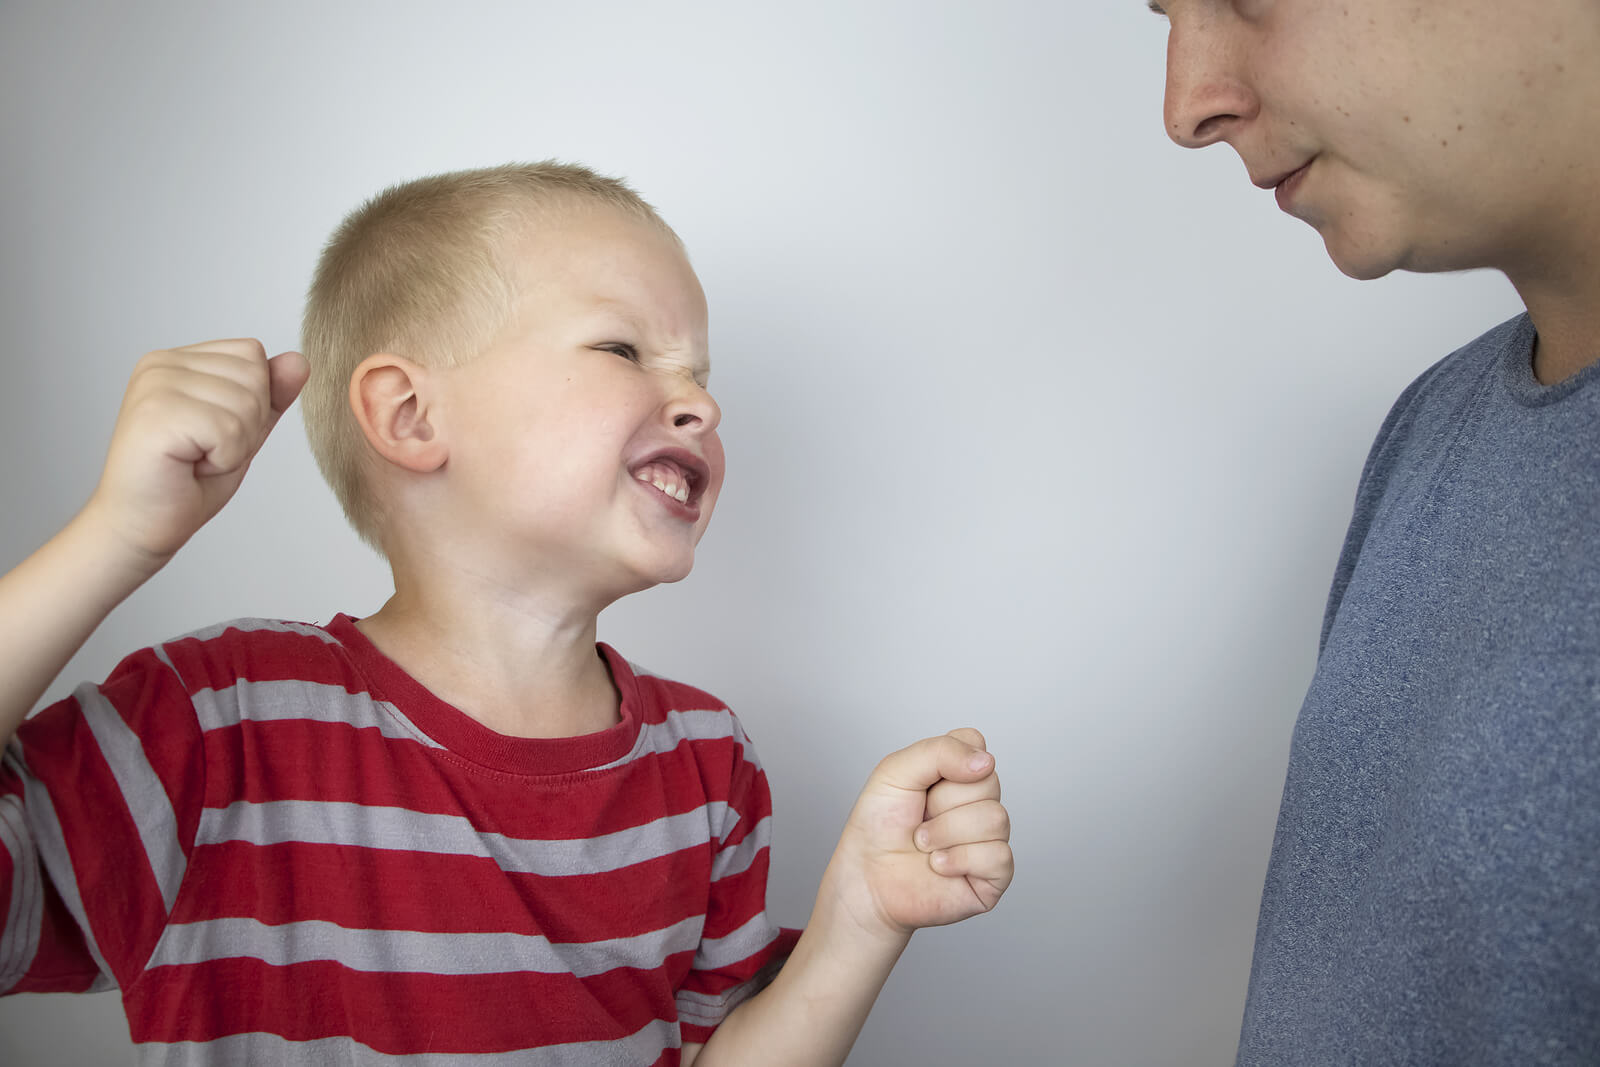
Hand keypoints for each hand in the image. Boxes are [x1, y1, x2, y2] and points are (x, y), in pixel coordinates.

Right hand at [83, 339, 308, 567]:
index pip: (251, 353)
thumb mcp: (243, 432)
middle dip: (247, 425)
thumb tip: (299, 360)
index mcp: (177, 361)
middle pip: (254, 375)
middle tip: (204, 451)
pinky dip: (223, 459)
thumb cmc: (186, 482)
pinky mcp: (156, 413)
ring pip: (247, 403)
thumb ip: (270, 395)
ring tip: (195, 458)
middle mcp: (161, 364)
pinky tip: (189, 466)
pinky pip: (230, 429)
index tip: (213, 433)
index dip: (253, 404)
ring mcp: (155, 385)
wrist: (142, 526)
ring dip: (234, 446)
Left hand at [825, 728, 1012, 942]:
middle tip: (920, 818)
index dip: (948, 762)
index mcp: (958, 773)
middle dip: (942, 802)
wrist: (866, 878)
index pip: (976, 744)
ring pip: (995, 818)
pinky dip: (960, 860)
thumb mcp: (895, 772)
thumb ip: (939, 751)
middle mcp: (978, 802)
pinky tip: (939, 866)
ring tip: (924, 845)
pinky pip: (999, 855)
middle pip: (988, 781)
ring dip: (946, 833)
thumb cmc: (878, 827)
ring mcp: (989, 838)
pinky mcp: (994, 874)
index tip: (923, 782)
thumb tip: (986, 761)